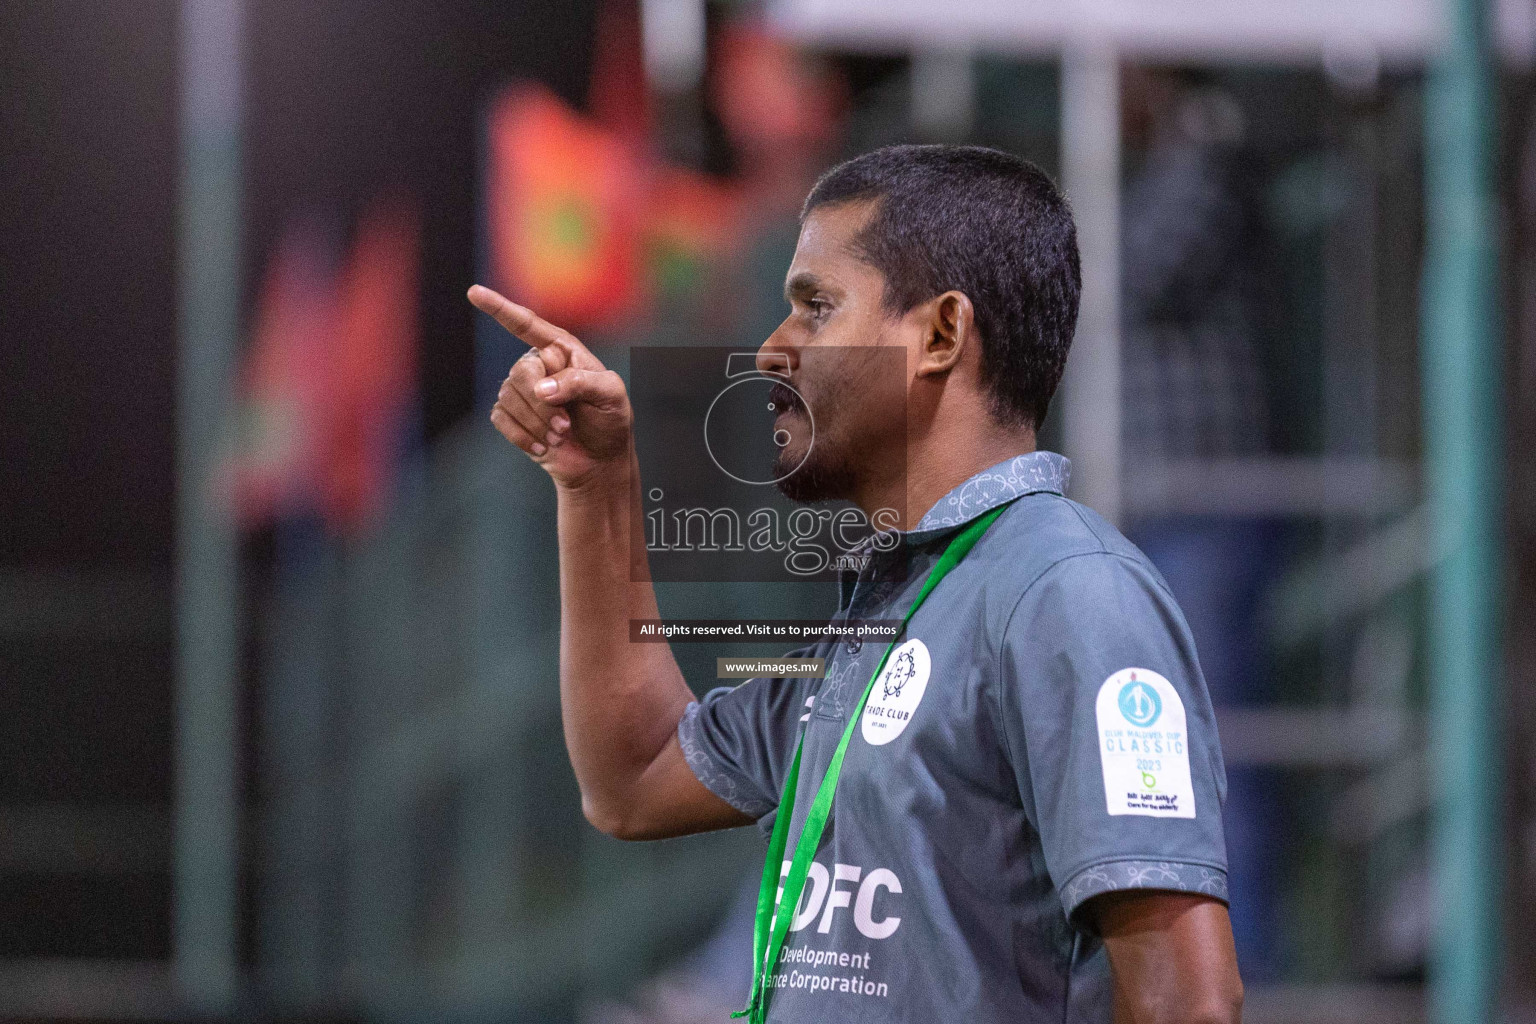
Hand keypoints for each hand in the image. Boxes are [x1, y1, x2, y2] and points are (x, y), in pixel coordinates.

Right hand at [469, 285, 632, 488]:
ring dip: (537, 423)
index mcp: (561, 349)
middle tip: (565, 425)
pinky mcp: (511, 415)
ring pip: (509, 398)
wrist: (600, 460)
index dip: (500, 308)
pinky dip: (522, 436)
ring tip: (560, 436)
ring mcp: (522, 390)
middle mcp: (538, 364)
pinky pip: (501, 418)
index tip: (474, 292)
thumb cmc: (610, 420)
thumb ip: (580, 383)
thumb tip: (541, 389)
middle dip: (542, 404)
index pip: (527, 324)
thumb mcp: (611, 394)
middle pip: (521, 372)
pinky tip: (542, 447)